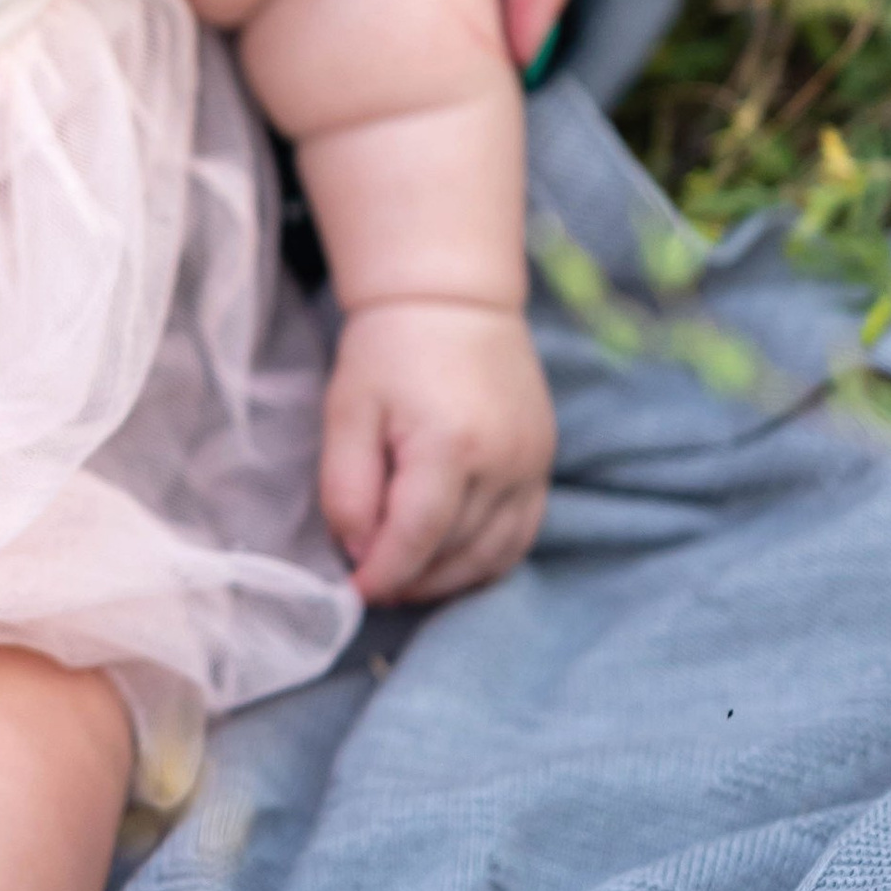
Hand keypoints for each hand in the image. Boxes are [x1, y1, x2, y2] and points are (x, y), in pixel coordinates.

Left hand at [319, 298, 553, 606]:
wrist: (455, 300)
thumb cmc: (390, 351)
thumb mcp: (347, 411)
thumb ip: (347, 487)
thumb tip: (359, 551)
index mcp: (451, 445)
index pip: (418, 538)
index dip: (384, 573)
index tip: (355, 591)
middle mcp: (503, 462)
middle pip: (455, 552)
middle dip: (410, 579)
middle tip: (373, 583)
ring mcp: (532, 465)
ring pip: (492, 555)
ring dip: (447, 579)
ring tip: (407, 579)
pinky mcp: (543, 463)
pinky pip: (521, 536)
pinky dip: (485, 561)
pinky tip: (450, 563)